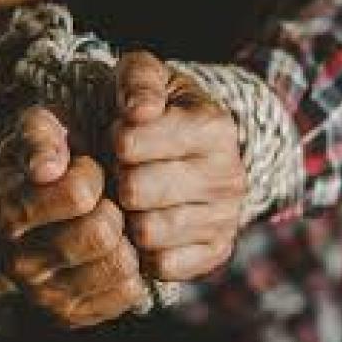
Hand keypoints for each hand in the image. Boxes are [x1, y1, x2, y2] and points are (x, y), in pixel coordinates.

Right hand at [0, 106, 145, 327]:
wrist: (23, 210)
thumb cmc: (42, 162)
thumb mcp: (36, 131)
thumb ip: (40, 136)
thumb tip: (47, 168)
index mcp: (4, 210)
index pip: (79, 193)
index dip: (93, 174)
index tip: (85, 170)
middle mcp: (17, 260)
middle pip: (102, 233)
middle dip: (114, 208)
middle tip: (104, 200)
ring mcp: (43, 295)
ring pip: (119, 266)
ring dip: (126, 240)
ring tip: (109, 224)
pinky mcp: (70, 316)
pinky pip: (128, 294)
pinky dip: (132, 270)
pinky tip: (113, 251)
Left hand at [113, 52, 246, 280]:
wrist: (193, 146)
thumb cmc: (158, 108)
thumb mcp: (146, 75)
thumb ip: (137, 80)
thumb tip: (138, 113)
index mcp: (214, 127)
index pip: (129, 144)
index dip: (112, 139)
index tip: (120, 134)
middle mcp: (229, 177)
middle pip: (135, 192)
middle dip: (117, 179)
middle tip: (122, 169)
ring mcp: (226, 219)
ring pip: (147, 233)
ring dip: (127, 217)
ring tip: (132, 197)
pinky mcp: (216, 253)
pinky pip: (162, 266)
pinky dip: (144, 252)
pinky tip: (144, 224)